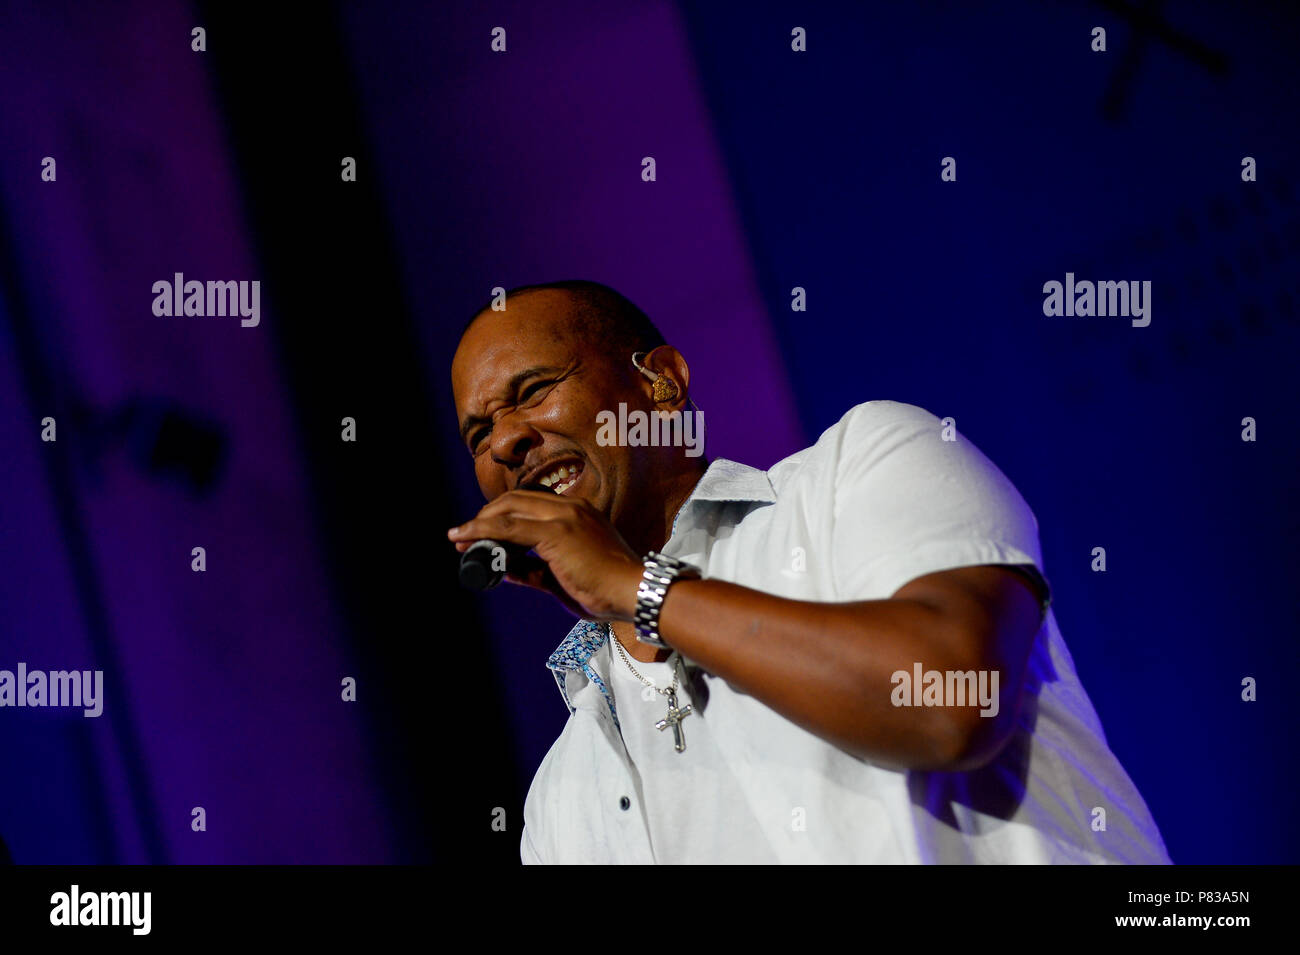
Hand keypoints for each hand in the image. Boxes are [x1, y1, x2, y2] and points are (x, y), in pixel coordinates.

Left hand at [448, 489, 644, 621]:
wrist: (634, 592)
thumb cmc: (607, 590)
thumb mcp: (564, 577)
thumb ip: (535, 571)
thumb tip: (506, 569)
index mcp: (578, 513)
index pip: (530, 504)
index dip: (501, 515)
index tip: (481, 532)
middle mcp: (570, 508)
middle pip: (514, 500)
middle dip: (485, 517)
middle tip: (465, 536)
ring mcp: (564, 517)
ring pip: (508, 510)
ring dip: (479, 524)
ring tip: (460, 539)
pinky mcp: (556, 532)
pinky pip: (509, 527)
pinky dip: (482, 531)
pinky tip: (466, 540)